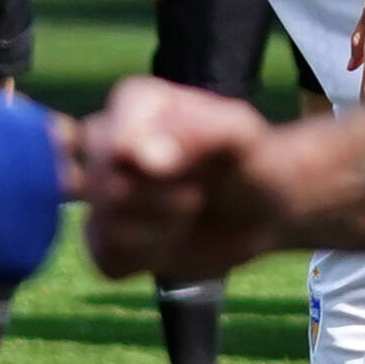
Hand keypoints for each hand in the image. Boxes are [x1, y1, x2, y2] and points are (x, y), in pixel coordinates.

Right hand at [75, 75, 291, 278]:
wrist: (263, 208)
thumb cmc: (250, 159)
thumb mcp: (238, 134)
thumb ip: (190, 131)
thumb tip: (134, 153)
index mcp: (134, 104)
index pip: (112, 139)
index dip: (145, 164)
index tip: (182, 166)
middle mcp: (107, 141)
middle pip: (105, 186)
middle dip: (164, 199)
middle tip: (199, 191)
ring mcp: (101, 191)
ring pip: (107, 226)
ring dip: (161, 230)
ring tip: (188, 210)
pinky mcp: (105, 237)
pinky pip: (107, 259)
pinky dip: (147, 257)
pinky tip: (170, 238)